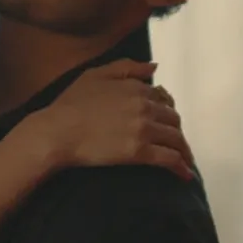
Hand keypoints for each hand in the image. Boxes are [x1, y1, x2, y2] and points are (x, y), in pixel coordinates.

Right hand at [26, 59, 195, 180]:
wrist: (57, 132)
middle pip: (173, 119)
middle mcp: (145, 106)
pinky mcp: (140, 152)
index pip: (163, 98)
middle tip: (172, 142)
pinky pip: (169, 159)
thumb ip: (127, 67)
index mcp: (136, 88)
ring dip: (183, 149)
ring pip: (176, 138)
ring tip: (184, 160)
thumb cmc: (70, 104)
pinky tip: (185, 175)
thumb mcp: (95, 75)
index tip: (163, 120)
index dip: (165, 109)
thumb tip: (154, 67)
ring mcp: (144, 130)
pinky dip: (181, 167)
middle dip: (175, 130)